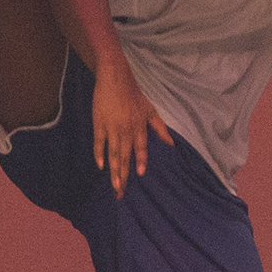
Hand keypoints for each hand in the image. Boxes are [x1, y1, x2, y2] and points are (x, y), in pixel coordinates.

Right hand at [89, 57, 163, 193]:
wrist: (115, 79)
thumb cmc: (134, 95)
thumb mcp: (150, 111)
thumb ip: (160, 129)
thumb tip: (172, 144)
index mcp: (139, 127)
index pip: (141, 147)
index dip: (140, 160)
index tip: (140, 174)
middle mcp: (126, 129)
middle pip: (125, 156)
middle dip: (124, 175)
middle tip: (122, 193)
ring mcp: (112, 128)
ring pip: (113, 153)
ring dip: (113, 171)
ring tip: (114, 186)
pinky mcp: (99, 124)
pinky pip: (99, 142)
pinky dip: (99, 154)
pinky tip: (100, 166)